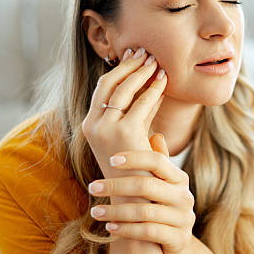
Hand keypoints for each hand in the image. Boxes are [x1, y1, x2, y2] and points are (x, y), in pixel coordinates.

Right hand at [81, 46, 166, 182]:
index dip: (119, 70)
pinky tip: (163, 80)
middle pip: (108, 83)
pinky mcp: (124, 133)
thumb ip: (140, 112)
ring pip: (123, 89)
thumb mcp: (135, 135)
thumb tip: (153, 84)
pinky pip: (141, 103)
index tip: (133, 55)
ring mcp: (105, 129)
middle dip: (128, 65)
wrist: (135, 201)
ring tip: (155, 61)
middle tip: (145, 51)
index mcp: (90, 125)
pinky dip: (153, 89)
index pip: (102, 89)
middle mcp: (92, 125)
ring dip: (141, 72)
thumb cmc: (138, 169)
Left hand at [88, 133, 195, 253]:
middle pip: (147, 186)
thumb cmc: (161, 207)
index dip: (134, 158)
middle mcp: (184, 196)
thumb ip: (157, 162)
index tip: (111, 159)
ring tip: (95, 212)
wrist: (174, 244)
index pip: (157, 161)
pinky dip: (126, 230)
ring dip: (116, 211)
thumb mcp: (160, 184)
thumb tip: (155, 134)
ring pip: (144, 212)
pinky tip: (110, 228)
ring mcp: (184, 218)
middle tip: (93, 187)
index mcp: (178, 178)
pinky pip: (148, 232)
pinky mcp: (179, 239)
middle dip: (116, 186)